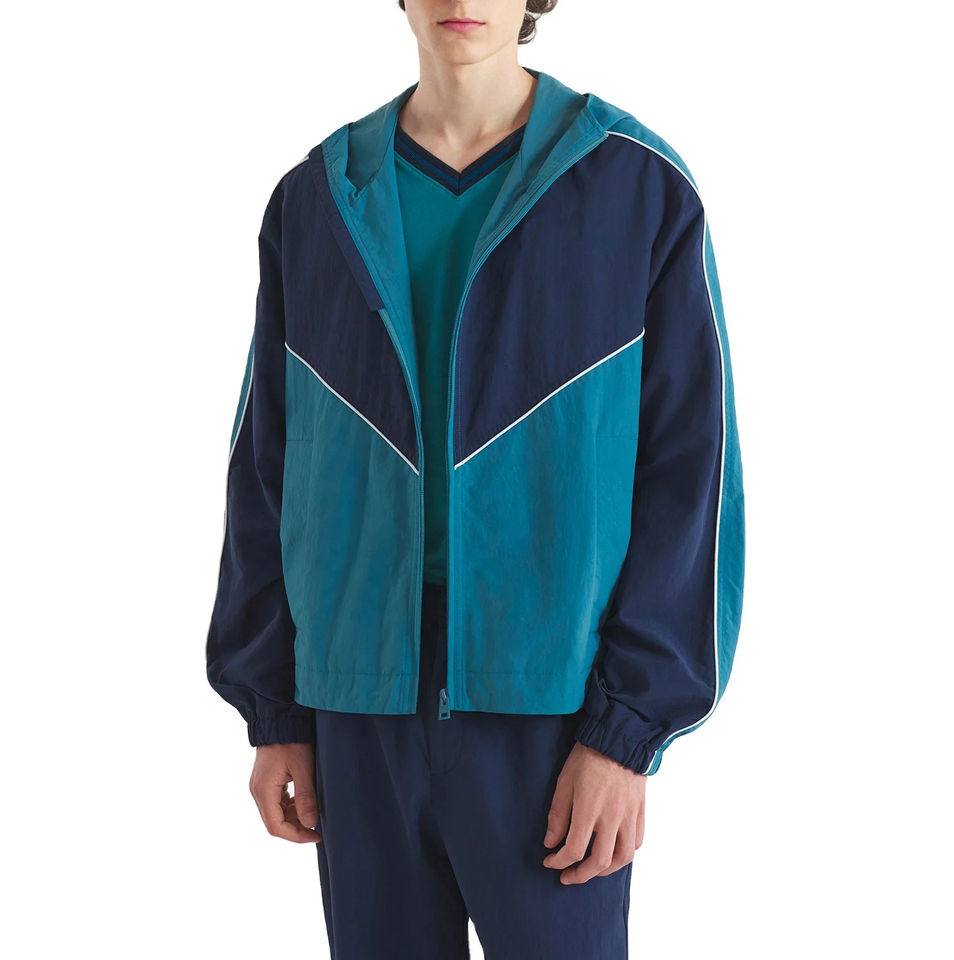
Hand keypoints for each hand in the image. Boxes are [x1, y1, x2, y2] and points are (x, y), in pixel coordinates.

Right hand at [249, 742, 320, 842]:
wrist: (280, 720)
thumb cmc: (292, 741)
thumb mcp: (303, 768)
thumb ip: (306, 797)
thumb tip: (310, 824)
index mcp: (264, 791)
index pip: (276, 827)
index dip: (297, 836)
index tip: (316, 835)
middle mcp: (258, 792)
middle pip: (275, 822)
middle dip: (296, 828)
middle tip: (318, 827)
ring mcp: (260, 786)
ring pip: (276, 813)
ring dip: (294, 817)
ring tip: (314, 810)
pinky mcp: (265, 781)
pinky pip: (277, 802)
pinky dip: (290, 806)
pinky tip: (304, 800)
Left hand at [542, 741, 645, 883]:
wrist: (617, 739)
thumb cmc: (587, 758)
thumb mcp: (564, 782)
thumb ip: (558, 814)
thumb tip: (551, 842)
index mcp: (589, 810)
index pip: (574, 850)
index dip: (559, 861)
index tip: (549, 861)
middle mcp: (611, 818)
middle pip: (599, 862)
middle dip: (580, 875)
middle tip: (567, 876)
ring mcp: (628, 816)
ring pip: (623, 858)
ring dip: (605, 870)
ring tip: (591, 870)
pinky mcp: (639, 811)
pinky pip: (636, 842)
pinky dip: (625, 854)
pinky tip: (613, 852)